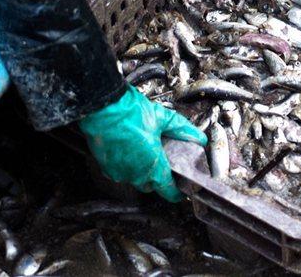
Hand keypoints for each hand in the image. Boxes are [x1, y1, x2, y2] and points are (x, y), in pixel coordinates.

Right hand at [78, 85, 206, 201]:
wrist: (102, 107)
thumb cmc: (129, 113)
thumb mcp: (162, 118)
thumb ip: (182, 130)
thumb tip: (198, 137)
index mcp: (152, 166)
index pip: (168, 191)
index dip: (177, 192)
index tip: (181, 189)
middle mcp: (135, 174)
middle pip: (152, 185)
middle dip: (158, 176)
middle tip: (162, 159)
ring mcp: (119, 173)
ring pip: (135, 179)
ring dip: (141, 170)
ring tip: (144, 149)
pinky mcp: (106, 167)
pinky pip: (121, 172)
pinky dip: (127, 165)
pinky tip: (129, 148)